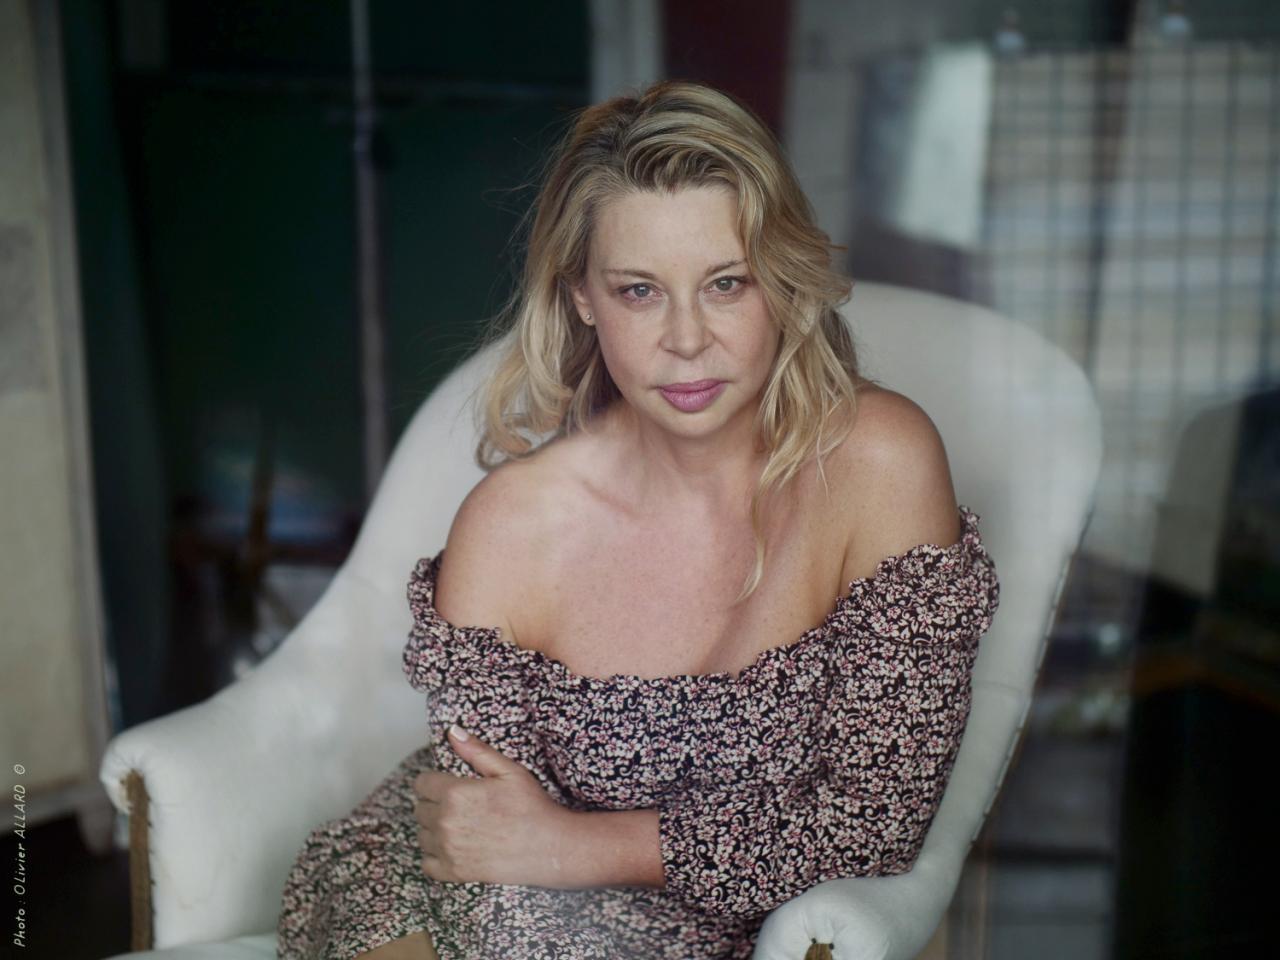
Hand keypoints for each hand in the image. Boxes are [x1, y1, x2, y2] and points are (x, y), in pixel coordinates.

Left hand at [412, 723, 572, 886]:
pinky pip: (427, 863)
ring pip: (422, 835)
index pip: (422, 784)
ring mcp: (448, 849)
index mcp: (455, 793)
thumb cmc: (532, 806)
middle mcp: (445, 821)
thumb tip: (452, 731)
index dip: (433, 782)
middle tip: (459, 806)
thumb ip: (476, 750)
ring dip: (433, 830)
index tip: (447, 785)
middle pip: (420, 809)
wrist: (550, 847)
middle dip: (434, 804)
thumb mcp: (509, 770)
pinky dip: (435, 856)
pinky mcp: (454, 872)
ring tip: (458, 826)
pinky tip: (453, 848)